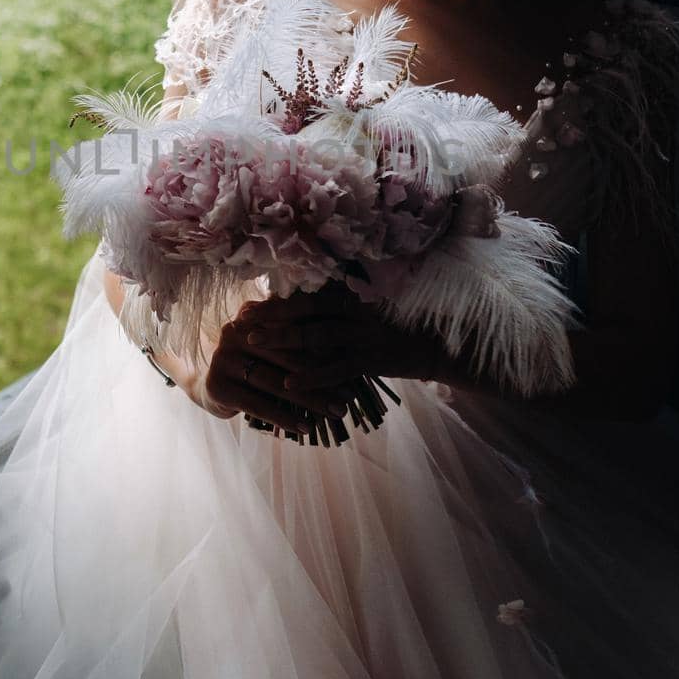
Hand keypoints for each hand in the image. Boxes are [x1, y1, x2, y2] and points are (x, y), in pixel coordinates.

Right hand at [198, 307, 362, 435]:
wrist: (210, 387)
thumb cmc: (254, 364)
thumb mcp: (272, 345)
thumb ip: (298, 338)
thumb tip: (348, 345)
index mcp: (253, 314)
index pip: (294, 329)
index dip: (325, 347)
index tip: (353, 364)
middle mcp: (235, 331)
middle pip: (288, 357)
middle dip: (323, 378)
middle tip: (350, 394)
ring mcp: (222, 358)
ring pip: (277, 383)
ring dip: (311, 400)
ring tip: (336, 412)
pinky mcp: (218, 386)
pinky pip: (259, 405)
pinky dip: (285, 418)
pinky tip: (306, 428)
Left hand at [233, 281, 447, 403]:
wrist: (437, 346)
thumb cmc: (397, 329)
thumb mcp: (368, 312)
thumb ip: (338, 310)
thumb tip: (299, 309)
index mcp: (354, 296)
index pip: (308, 293)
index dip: (277, 298)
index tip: (249, 303)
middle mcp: (356, 310)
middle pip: (306, 308)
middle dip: (271, 314)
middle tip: (242, 321)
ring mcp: (364, 334)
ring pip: (316, 335)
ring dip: (283, 339)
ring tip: (254, 344)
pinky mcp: (372, 360)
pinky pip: (336, 369)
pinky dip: (312, 377)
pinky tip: (288, 385)